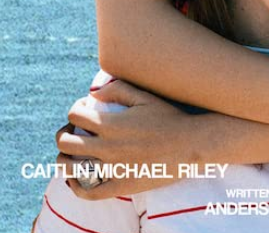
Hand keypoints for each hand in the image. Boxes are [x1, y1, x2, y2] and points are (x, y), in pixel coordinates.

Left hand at [56, 81, 192, 199]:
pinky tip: (75, 179)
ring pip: (71, 168)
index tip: (83, 110)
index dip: (74, 110)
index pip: (75, 115)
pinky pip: (89, 192)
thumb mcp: (144, 96)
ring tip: (71, 154)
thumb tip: (93, 93)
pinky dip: (75, 187)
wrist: (190, 144)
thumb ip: (117, 90)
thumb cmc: (168, 117)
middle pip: (66, 142)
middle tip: (73, 132)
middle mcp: (108, 147)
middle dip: (64, 134)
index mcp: (112, 124)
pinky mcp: (121, 185)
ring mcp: (113, 168)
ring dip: (64, 159)